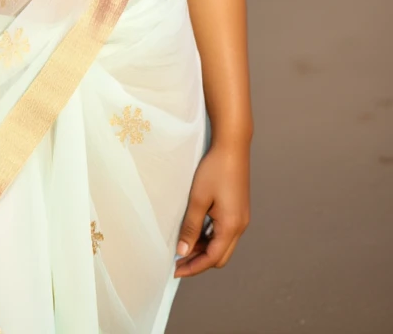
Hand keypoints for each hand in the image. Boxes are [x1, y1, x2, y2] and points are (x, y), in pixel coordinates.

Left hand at [174, 141, 249, 277]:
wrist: (232, 146)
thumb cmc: (215, 169)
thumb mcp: (198, 199)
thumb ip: (191, 227)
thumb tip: (183, 251)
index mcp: (232, 226)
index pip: (213, 258)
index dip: (194, 267)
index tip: (176, 270)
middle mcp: (240, 226)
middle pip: (220, 256)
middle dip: (199, 261)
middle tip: (178, 261)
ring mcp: (241, 218)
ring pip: (222, 245)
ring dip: (204, 249)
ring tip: (183, 246)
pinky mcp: (238, 210)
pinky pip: (224, 232)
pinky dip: (210, 237)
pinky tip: (196, 231)